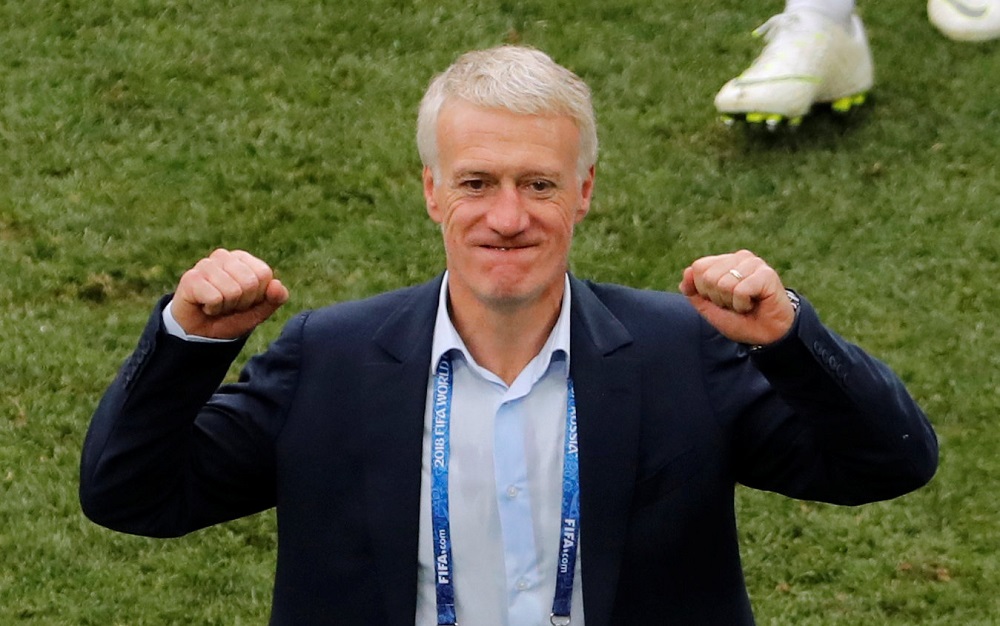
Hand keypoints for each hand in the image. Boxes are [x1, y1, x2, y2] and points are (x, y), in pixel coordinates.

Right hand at [172, 248, 288, 338]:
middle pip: (250, 282)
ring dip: (226, 307)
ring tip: (216, 305)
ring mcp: (205, 265)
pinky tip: (204, 306)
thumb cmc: (230, 317)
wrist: (201, 333)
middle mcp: (223, 256)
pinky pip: (215, 298)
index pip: (264, 274)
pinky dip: (213, 309)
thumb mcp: (259, 311)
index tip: (245, 301)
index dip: (258, 295)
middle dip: (242, 302)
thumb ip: (275, 298)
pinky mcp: (190, 278)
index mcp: (242, 259)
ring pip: (233, 291)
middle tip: (229, 305)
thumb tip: (277, 284)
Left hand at [678, 250, 795, 346]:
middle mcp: (739, 258)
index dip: (704, 291)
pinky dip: (743, 304)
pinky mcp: (766, 274)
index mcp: (724, 262)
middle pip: (709, 277)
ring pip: (724, 284)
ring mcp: (754, 263)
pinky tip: (755, 304)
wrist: (767, 336)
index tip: (721, 301)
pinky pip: (740, 291)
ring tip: (746, 304)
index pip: (698, 268)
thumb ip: (693, 291)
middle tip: (735, 304)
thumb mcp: (709, 308)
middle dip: (718, 299)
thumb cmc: (740, 320)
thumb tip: (686, 272)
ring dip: (732, 303)